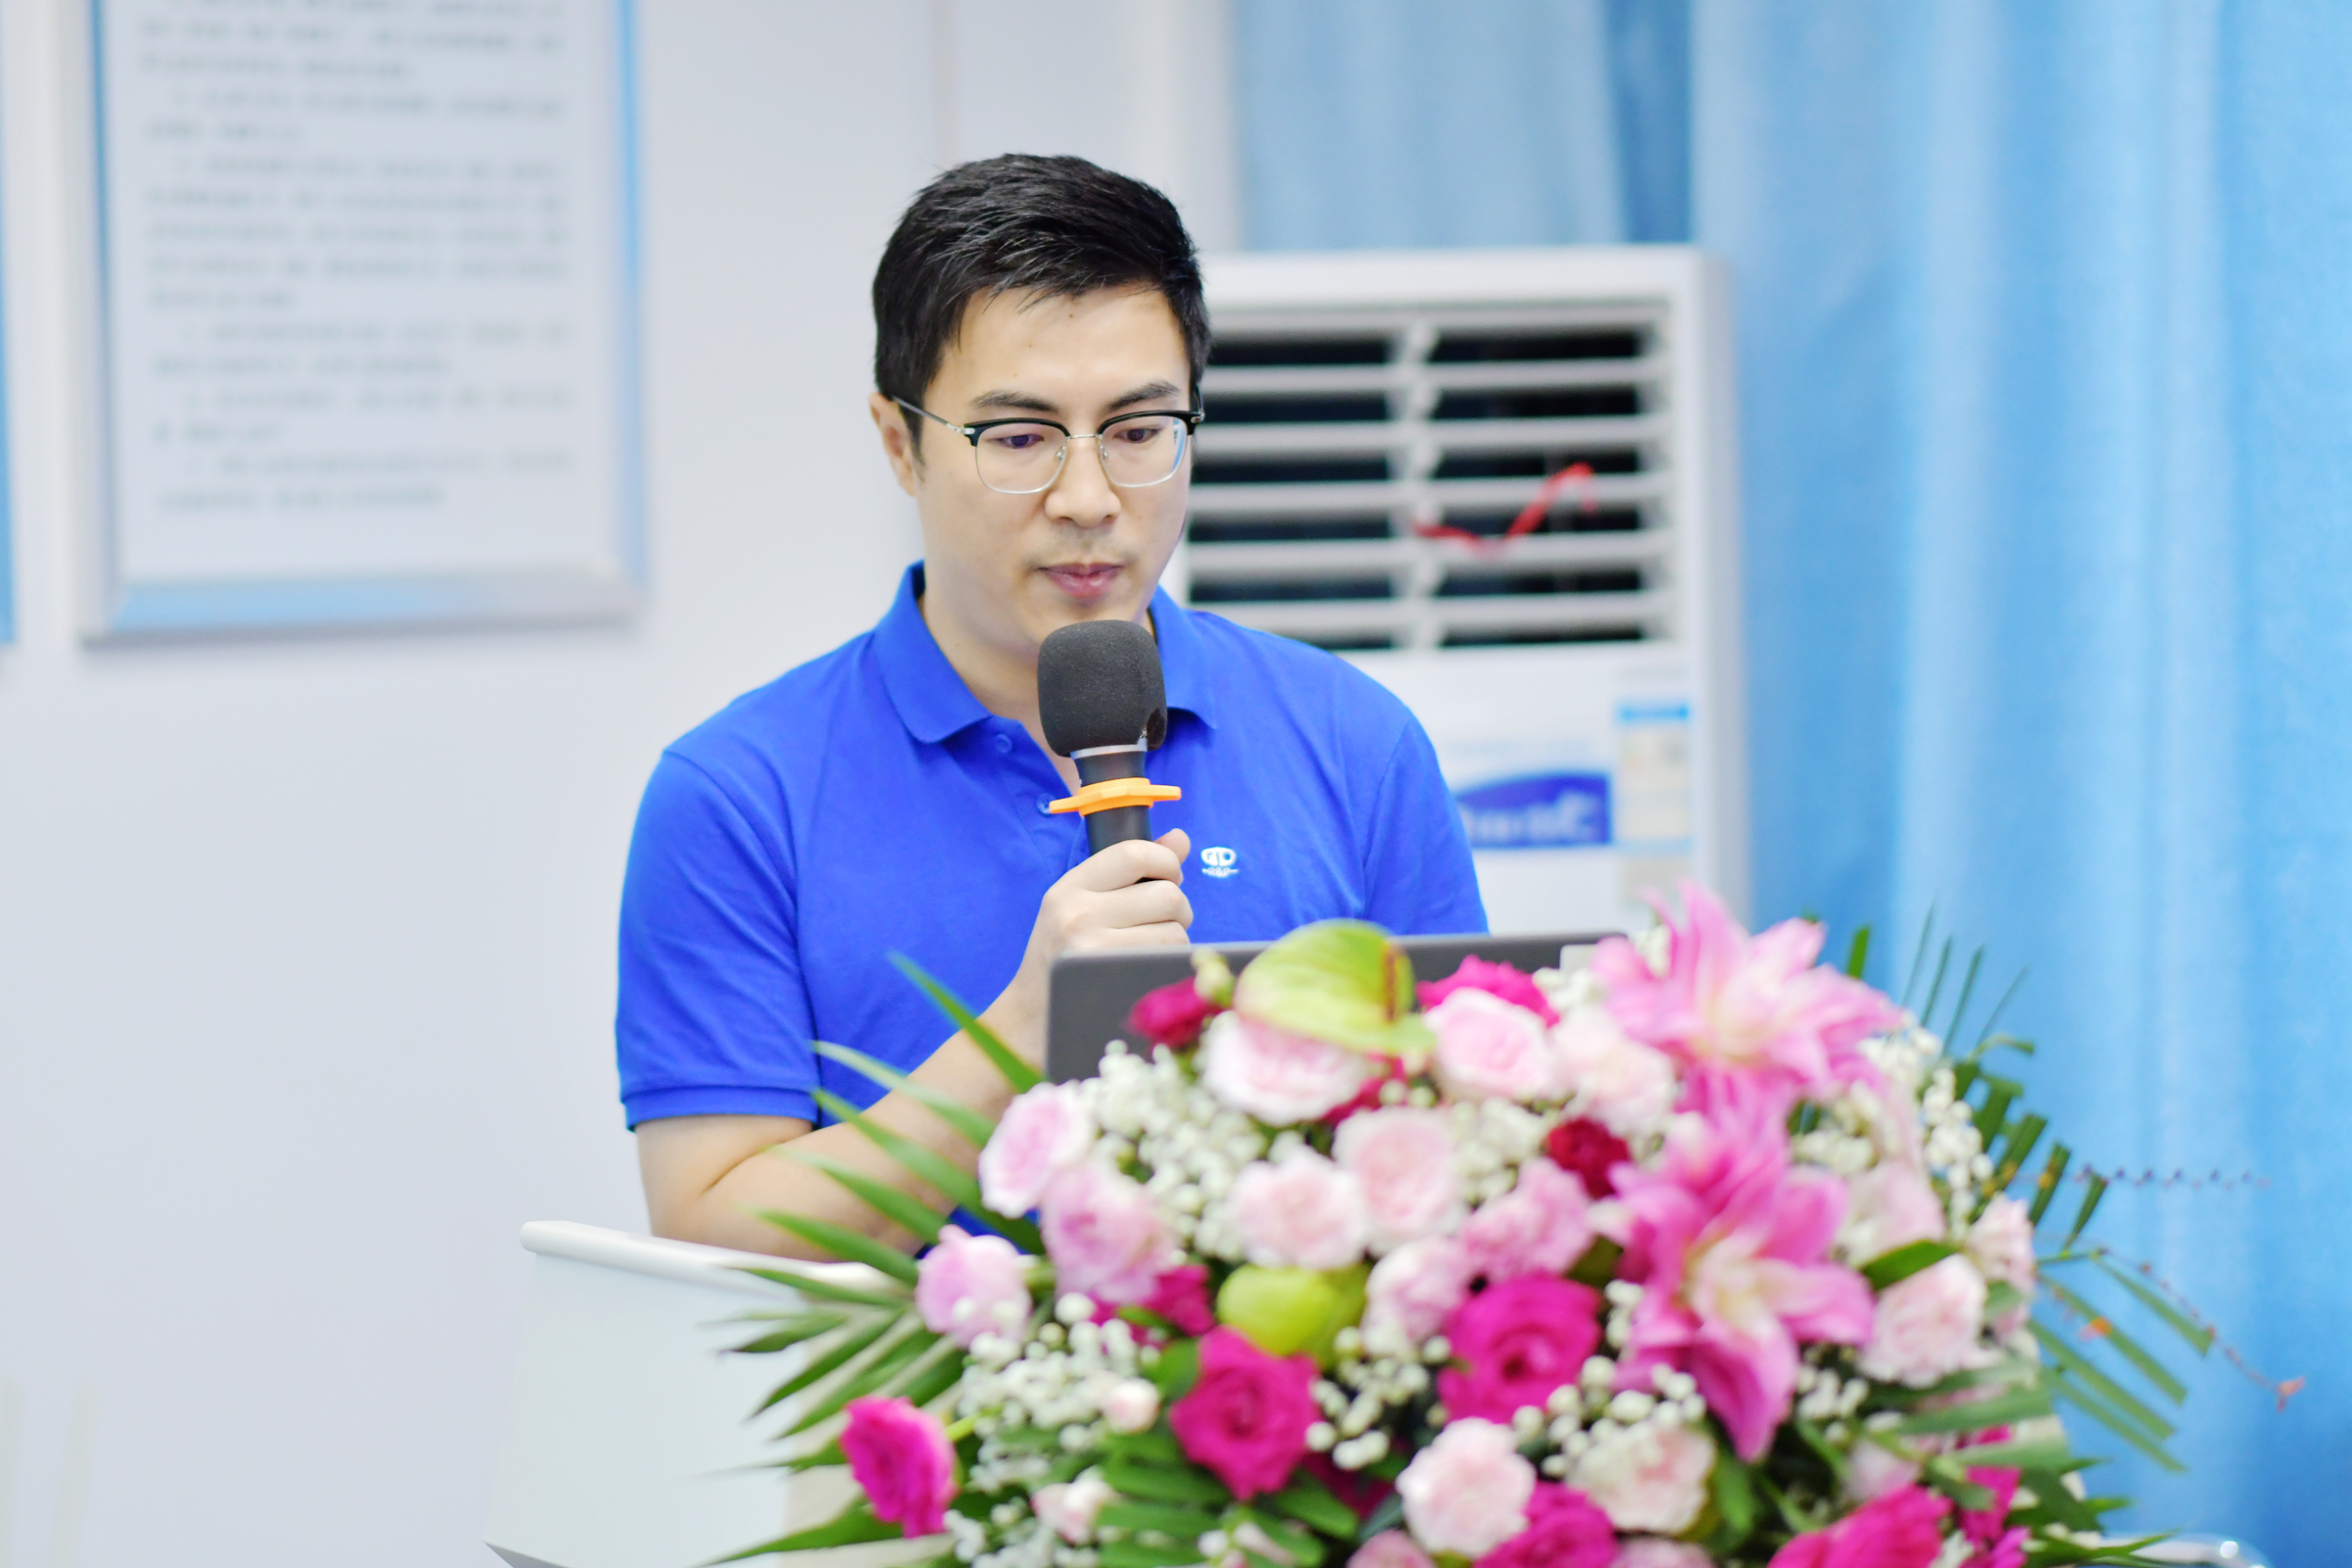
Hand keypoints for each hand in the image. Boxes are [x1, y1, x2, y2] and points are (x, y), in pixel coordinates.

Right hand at [982, 828, 1192, 1063]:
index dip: (1166, 861)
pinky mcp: (1111, 978)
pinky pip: (1168, 956)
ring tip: (1149, 945)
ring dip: (1175, 936)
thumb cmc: (1066, 954)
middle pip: (1166, 893)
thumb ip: (1132, 869)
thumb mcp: (1085, 904)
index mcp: (1069, 888)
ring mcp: (1093, 949)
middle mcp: (1077, 913)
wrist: (1032, 1017)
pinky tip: (1148, 964)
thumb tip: (1180, 838)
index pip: (1134, 853)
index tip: (1168, 876)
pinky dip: (1170, 958)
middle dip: (1177, 906)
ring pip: (1174, 928)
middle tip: (1162, 920)